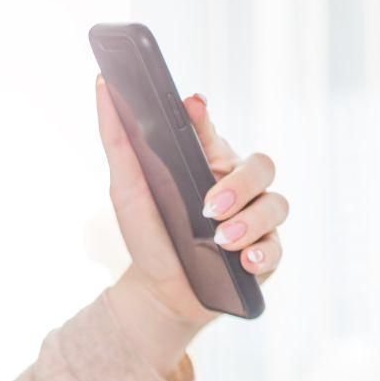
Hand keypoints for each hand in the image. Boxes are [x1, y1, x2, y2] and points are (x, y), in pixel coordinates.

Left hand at [93, 76, 288, 354]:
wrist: (158, 294)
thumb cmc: (148, 235)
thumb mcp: (126, 189)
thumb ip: (118, 141)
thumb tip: (102, 87)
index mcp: (207, 163)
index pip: (213, 132)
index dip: (205, 118)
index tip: (190, 107)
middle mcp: (238, 186)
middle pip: (261, 165)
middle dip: (240, 183)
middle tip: (210, 206)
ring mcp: (255, 219)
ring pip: (275, 204)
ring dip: (249, 222)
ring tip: (220, 240)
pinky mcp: (264, 254)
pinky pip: (276, 248)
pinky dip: (261, 254)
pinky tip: (243, 262)